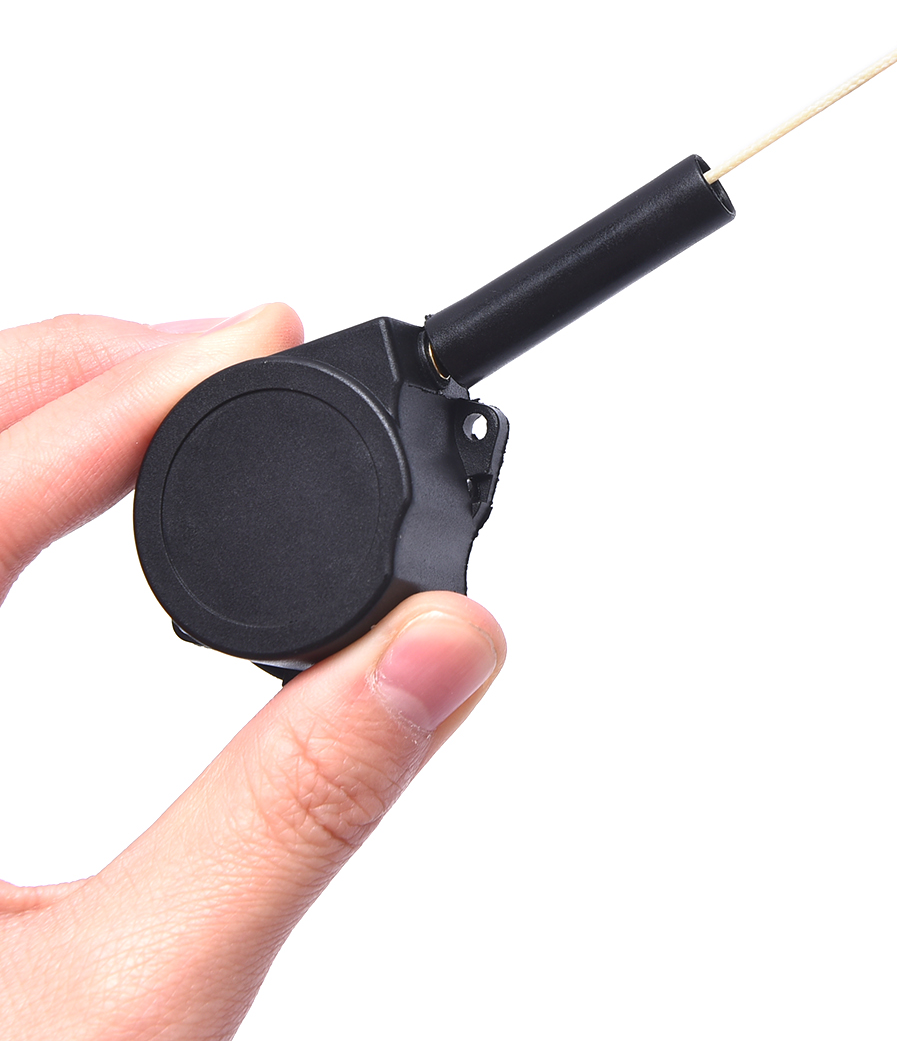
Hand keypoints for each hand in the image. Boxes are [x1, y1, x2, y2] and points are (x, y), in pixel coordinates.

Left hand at [0, 308, 505, 1038]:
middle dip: (80, 365)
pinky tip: (74, 492)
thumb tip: (441, 644)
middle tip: (237, 342)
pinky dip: (3, 484)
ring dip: (35, 407)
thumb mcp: (133, 1006)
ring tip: (176, 394)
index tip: (255, 334)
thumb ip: (299, 807)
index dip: (130, 399)